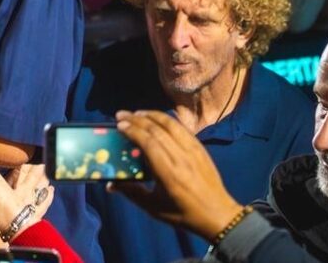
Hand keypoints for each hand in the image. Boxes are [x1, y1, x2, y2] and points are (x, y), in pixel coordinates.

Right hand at [109, 110, 242, 241]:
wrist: (218, 214)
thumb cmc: (183, 213)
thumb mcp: (154, 207)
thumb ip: (131, 193)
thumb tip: (109, 185)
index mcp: (168, 173)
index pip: (149, 143)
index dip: (133, 131)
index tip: (119, 125)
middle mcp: (181, 158)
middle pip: (157, 130)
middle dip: (137, 119)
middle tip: (121, 115)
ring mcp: (193, 151)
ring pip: (171, 125)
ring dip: (152, 115)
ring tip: (137, 113)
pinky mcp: (201, 148)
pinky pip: (182, 129)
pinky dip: (167, 120)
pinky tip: (158, 118)